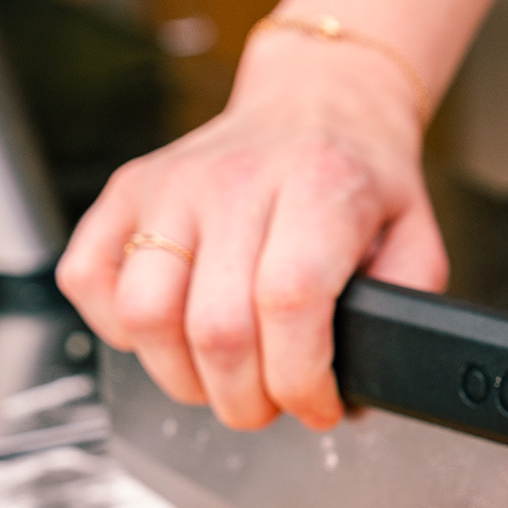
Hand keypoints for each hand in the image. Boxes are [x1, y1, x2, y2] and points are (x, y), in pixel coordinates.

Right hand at [57, 30, 446, 430]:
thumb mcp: (418, 238)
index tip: (319, 404)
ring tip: (224, 381)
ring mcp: (172, 183)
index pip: (289, 303)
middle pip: (217, 329)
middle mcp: (238, 181)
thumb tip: (368, 380)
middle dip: (247, 399)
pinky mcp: (127, 190)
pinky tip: (172, 337)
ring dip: (184, 379)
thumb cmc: (363, 178)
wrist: (320, 102)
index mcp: (318, 187)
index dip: (300, 379)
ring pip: (146, 315)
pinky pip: (89, 280)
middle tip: (273, 403)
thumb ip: (406, 307)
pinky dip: (120, 331)